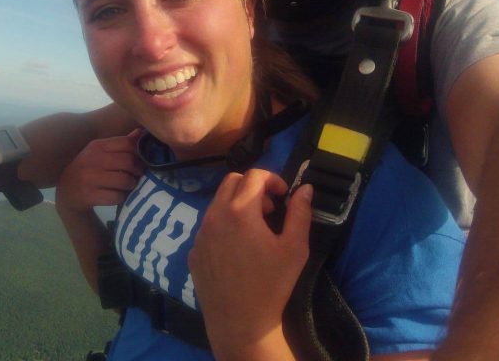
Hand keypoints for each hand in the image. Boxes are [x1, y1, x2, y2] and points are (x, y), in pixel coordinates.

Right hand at [55, 131, 143, 214]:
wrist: (66, 193)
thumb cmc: (88, 170)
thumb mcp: (100, 153)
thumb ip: (121, 144)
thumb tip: (140, 132)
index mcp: (97, 146)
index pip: (127, 143)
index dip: (139, 153)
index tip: (141, 160)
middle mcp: (92, 159)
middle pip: (128, 161)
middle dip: (138, 170)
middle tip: (136, 175)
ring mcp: (89, 178)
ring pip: (125, 180)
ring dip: (130, 185)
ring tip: (127, 185)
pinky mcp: (89, 195)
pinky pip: (117, 197)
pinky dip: (121, 197)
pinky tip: (116, 195)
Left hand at [189, 170, 312, 356]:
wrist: (240, 323)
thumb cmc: (271, 285)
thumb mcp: (295, 248)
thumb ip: (300, 213)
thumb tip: (305, 189)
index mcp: (239, 211)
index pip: (254, 175)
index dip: (273, 179)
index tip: (283, 196)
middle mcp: (214, 216)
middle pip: (231, 182)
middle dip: (253, 188)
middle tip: (270, 210)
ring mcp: (200, 233)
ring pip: (217, 203)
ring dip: (237, 205)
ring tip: (255, 230)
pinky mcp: (193, 250)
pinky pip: (208, 226)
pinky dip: (224, 225)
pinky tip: (237, 250)